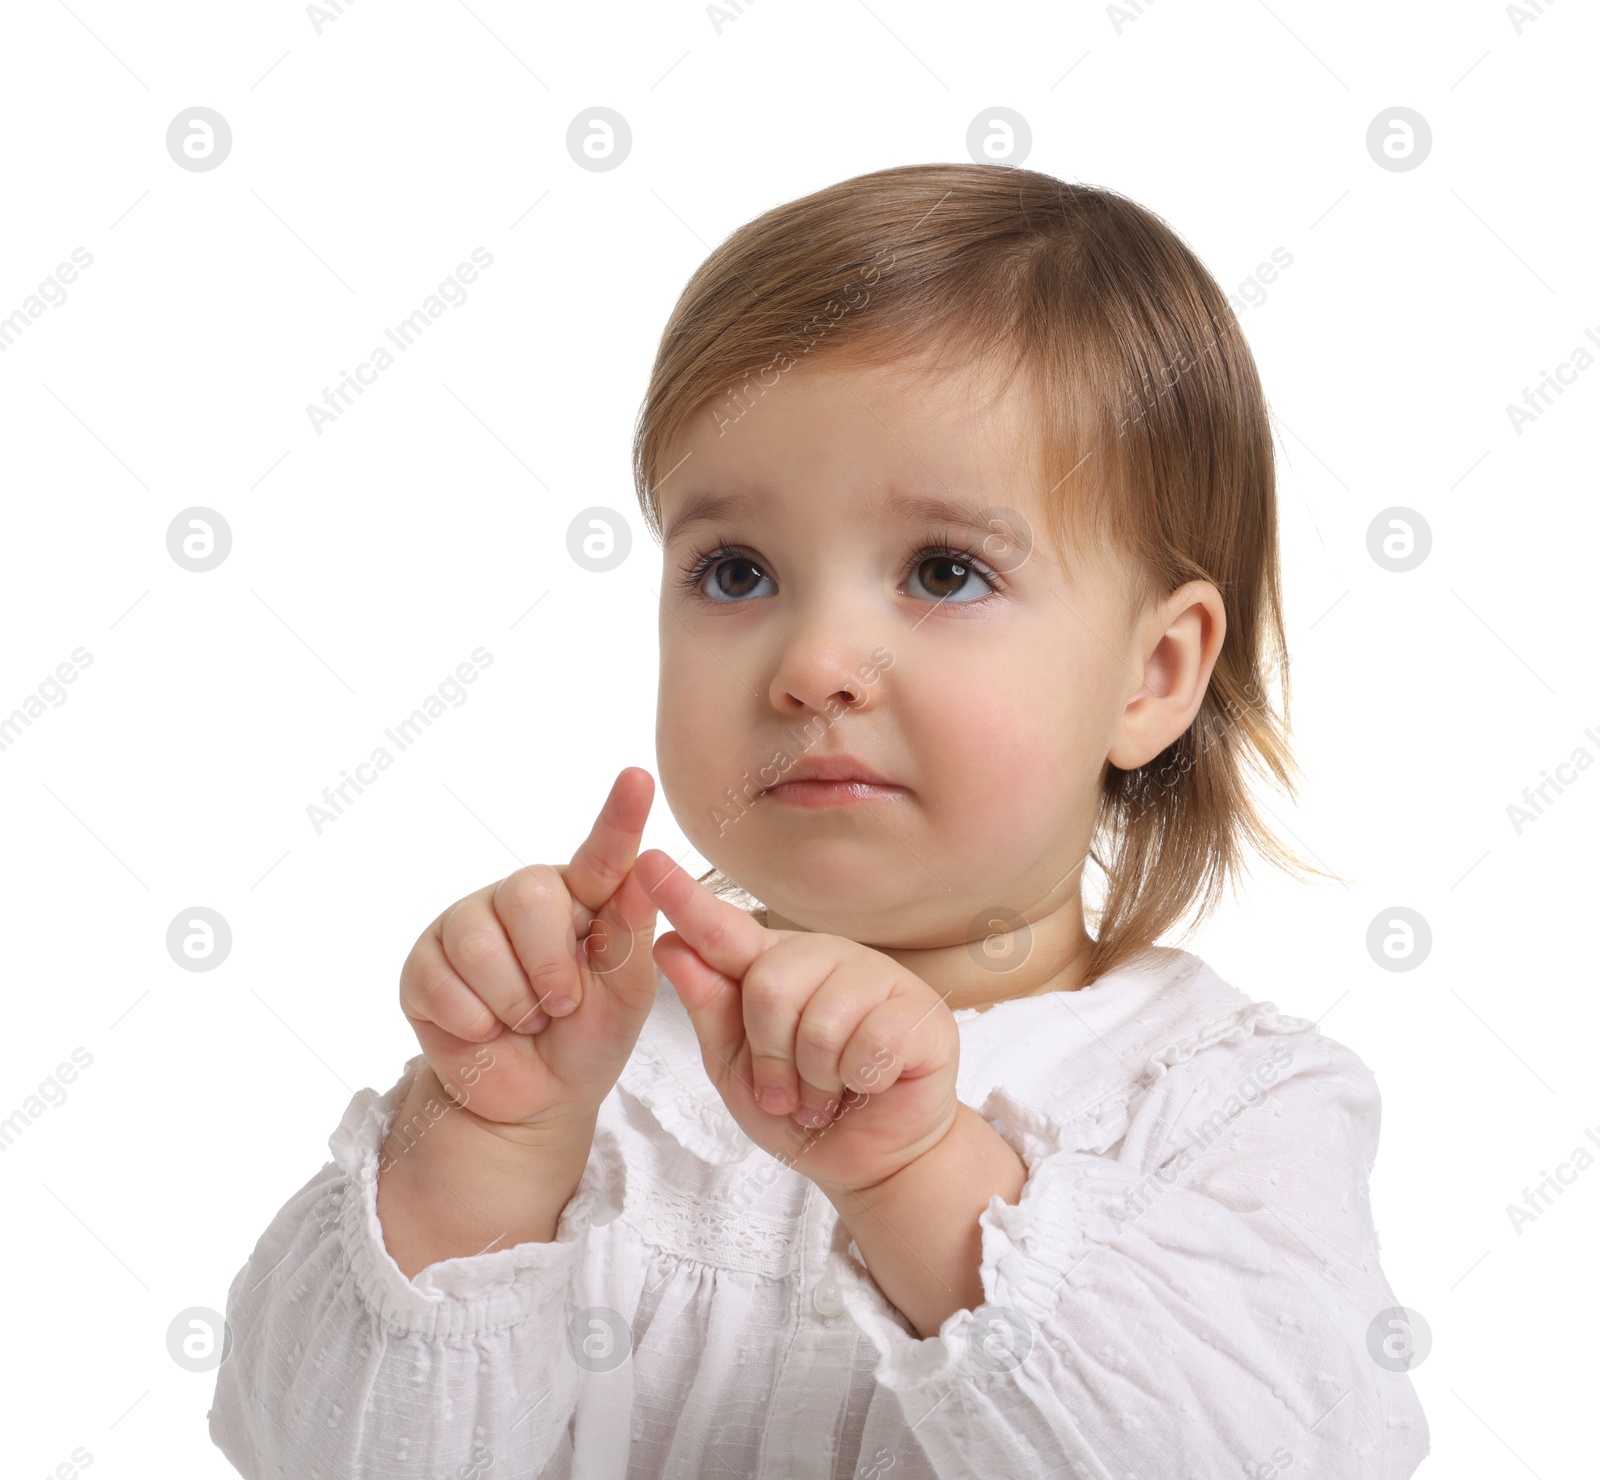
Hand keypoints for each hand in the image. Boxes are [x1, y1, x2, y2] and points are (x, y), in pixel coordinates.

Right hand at [398, 767, 662, 1135]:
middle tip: (562, 1005)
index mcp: (583, 897)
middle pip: (530, 895)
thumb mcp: (625, 996)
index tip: (638, 779)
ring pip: (481, 943)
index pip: (603, 852)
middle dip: (550, 965)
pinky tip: (486, 1029)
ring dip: (514, 1001)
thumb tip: (648, 872)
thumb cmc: (587, 1039)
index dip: (619, 816)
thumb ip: (632, 936)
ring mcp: (467, 923)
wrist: (533, 1101)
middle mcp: (523, 898)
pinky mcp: (424, 962)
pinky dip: (476, 1023)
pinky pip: (444, 983)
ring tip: (526, 1020)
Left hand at [637, 850, 960, 1196]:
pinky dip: (859, 1082)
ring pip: (820, 1020)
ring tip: (827, 1093)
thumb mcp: (736, 1067)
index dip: (686, 898)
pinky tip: (870, 1084)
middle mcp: (825, 956)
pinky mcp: (921, 1008)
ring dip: (816, 1080)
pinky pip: (869, 1043)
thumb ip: (708, 1006)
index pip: (724, 929)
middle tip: (788, 1089)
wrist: (869, 1158)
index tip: (646, 860)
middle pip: (769, 984)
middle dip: (771, 1056)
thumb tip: (668, 943)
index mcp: (774, 964)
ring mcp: (878, 975)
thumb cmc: (800, 1109)